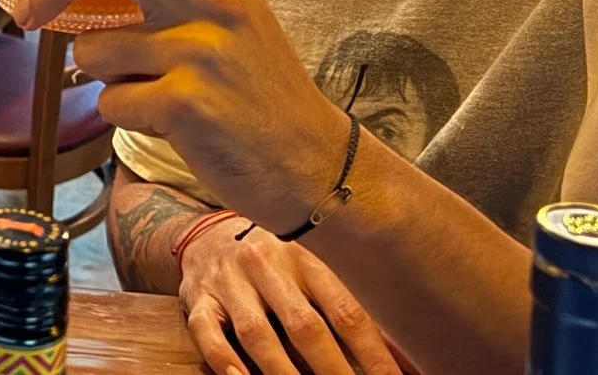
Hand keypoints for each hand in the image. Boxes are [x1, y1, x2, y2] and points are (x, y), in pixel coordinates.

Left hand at [10, 0, 349, 234]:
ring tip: (161, 95)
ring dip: (109, 79)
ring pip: (92, 48)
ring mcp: (201, 46)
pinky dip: (129, 117)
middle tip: (27, 13)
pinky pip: (111, 102)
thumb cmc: (253, 89)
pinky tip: (175, 126)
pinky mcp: (188, 100)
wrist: (312, 163)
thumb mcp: (222, 14)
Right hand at [178, 221, 397, 374]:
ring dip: (283, 373)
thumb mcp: (309, 275)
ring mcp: (229, 282)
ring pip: (257, 333)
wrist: (206, 236)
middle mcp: (266, 265)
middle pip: (304, 325)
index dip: (371, 353)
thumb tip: (400, 360)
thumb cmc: (273, 265)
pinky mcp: (197, 298)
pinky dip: (224, 360)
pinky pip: (206, 331)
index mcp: (304, 258)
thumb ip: (345, 313)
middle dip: (333, 369)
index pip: (344, 311)